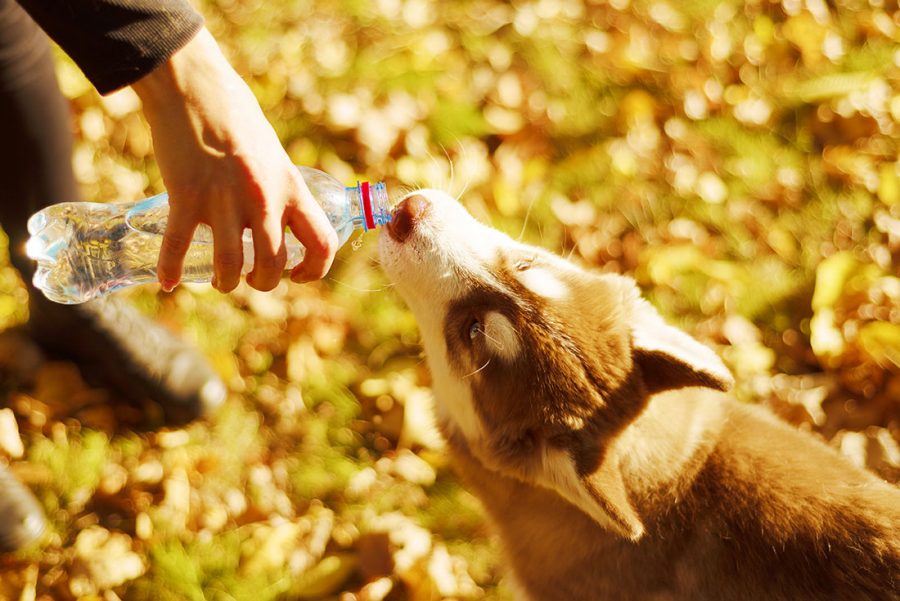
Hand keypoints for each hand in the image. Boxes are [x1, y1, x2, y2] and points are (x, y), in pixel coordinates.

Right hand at [131, 27, 337, 292]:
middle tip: (250, 277)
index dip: (314, 271)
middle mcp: (263, 198)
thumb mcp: (273, 155)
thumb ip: (277, 189)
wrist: (194, 86)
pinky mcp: (186, 195)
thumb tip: (279, 220)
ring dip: (225, 282)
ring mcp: (224, 199)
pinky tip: (168, 282)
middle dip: (262, 283)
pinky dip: (171, 270)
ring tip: (221, 280)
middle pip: (272, 266)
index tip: (296, 274)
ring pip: (230, 266)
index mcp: (291, 187)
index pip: (322, 243)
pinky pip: (178, 246)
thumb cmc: (236, 118)